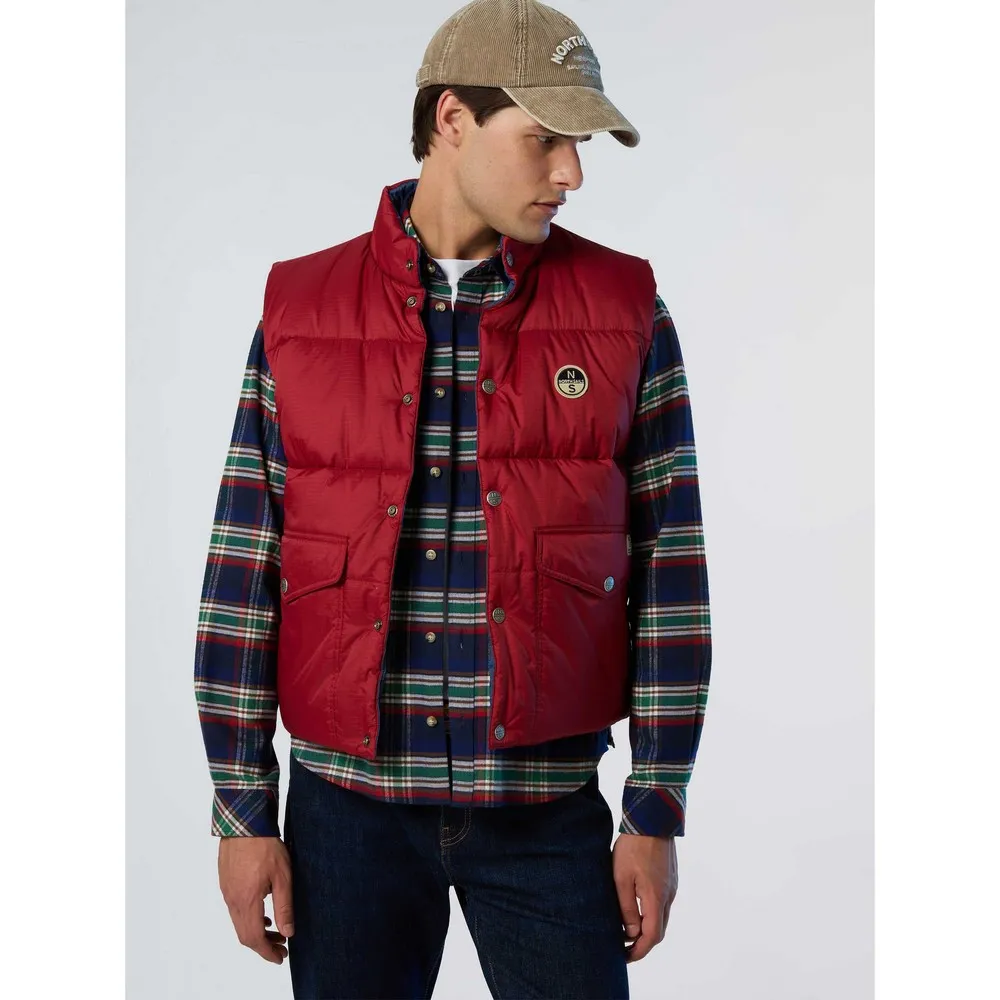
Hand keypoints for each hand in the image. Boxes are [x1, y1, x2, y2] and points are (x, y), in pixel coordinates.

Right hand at [218, 835, 294, 963]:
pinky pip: (235, 910)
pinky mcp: (226, 883)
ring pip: (239, 923)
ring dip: (256, 932)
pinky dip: (249, 919)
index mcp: (247, 901)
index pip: (254, 938)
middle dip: (263, 946)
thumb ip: (284, 906)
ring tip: (276, 931)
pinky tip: (263, 914)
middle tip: (281, 948)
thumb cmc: (265, 845)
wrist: (244, 822)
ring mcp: (227, 892)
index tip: (280, 957)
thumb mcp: (283, 876)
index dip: (267, 952)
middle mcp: (233, 900)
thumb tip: (288, 932)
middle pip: (245, 935)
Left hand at [612, 832, 677, 962]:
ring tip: (627, 930)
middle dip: (643, 944)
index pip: (652, 936)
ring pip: (662, 917)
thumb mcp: (621, 878)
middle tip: (624, 948)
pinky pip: (663, 904)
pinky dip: (651, 914)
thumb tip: (631, 934)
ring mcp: (672, 886)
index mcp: (656, 898)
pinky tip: (637, 910)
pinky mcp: (670, 878)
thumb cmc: (633, 847)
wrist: (652, 818)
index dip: (639, 951)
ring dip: (647, 928)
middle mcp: (668, 896)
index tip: (624, 956)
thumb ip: (627, 908)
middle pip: (659, 930)